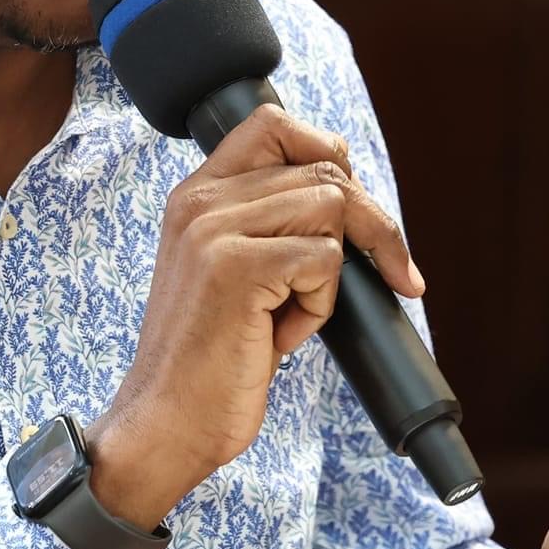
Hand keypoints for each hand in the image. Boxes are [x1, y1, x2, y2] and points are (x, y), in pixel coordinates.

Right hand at [86, 105, 421, 529]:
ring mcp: (215, 229)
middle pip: (326, 169)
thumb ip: (268, 225)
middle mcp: (200, 199)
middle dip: (370, 227)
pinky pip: (326, 260)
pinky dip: (320, 307)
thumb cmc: (209, 360)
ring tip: (291, 315)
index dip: (328, 155)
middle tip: (385, 276)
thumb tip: (350, 197)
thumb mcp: (231, 274)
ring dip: (334, 272)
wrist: (163, 425)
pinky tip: (279, 336)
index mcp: (196, 194)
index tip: (351, 212)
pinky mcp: (237, 267)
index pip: (275, 124)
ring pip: (333, 208)